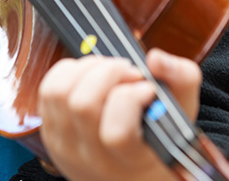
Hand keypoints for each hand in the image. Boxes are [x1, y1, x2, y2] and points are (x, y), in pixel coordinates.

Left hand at [37, 49, 200, 180]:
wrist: (130, 175)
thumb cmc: (158, 141)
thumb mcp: (181, 116)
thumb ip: (181, 80)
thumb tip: (155, 59)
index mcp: (129, 163)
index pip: (116, 133)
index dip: (130, 100)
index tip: (148, 89)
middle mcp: (91, 159)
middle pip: (82, 105)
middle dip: (108, 73)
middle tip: (128, 72)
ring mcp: (65, 147)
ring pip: (58, 93)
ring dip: (86, 69)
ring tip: (109, 71)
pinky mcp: (50, 133)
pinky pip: (47, 91)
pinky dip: (68, 72)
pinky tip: (90, 76)